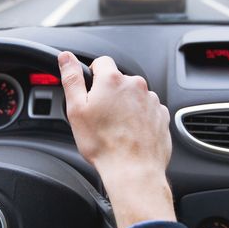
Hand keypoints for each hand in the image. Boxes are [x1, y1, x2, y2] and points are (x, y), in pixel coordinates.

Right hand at [58, 51, 175, 227]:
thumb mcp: (76, 110)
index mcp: (112, 80)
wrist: (133, 170)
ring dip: (125, 106)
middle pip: (119, 81)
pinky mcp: (162, 115)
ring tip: (116, 129)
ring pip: (134, 96)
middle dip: (110, 94)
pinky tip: (130, 134)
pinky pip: (147, 110)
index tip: (91, 93)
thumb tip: (66, 57)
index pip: (102, 62)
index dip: (93, 76)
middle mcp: (136, 85)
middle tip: (100, 117)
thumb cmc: (103, 144)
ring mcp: (152, 100)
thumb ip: (72, 79)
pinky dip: (139, 118)